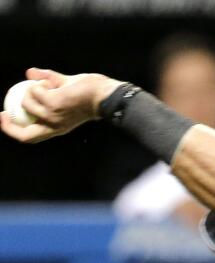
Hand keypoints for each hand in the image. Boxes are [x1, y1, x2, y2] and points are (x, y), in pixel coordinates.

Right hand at [1, 68, 121, 143]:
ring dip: (31, 89)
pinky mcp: (53, 104)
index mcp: (56, 128)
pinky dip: (40, 83)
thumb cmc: (90, 93)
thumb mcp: (66, 88)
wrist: (105, 95)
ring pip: (26, 102)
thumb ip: (49, 80)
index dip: (12, 130)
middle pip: (23, 133)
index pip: (30, 137)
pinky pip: (35, 90)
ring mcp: (52, 116)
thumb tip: (29, 73)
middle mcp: (54, 126)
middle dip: (8, 124)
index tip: (3, 117)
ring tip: (46, 84)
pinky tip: (51, 82)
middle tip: (5, 108)